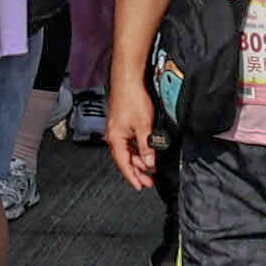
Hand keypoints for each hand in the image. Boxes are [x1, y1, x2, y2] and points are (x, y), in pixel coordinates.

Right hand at [106, 69, 162, 193]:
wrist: (128, 79)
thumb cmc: (132, 99)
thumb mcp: (144, 127)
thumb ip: (146, 146)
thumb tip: (149, 162)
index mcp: (116, 138)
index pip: (123, 164)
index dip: (132, 177)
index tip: (140, 186)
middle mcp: (114, 135)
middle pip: (125, 159)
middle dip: (138, 171)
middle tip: (149, 181)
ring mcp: (118, 129)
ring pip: (128, 151)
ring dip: (139, 160)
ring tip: (151, 167)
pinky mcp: (123, 123)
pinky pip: (129, 142)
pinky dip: (138, 149)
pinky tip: (146, 151)